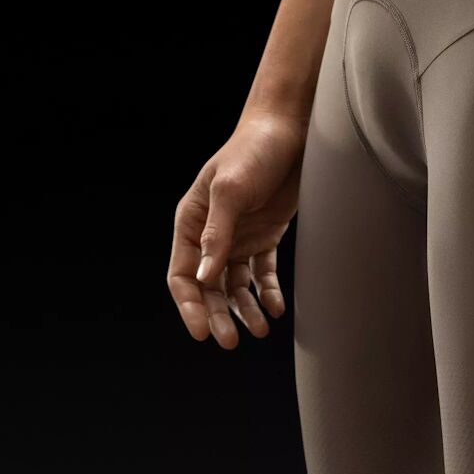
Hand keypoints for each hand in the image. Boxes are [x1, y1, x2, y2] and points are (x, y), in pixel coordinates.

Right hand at [167, 112, 306, 348]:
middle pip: (209, 286)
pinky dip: (267, 292)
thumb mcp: (231, 189)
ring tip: (260, 331)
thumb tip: (203, 276)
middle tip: (232, 342)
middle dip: (218, 315)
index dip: (189, 306)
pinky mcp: (266, 235)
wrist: (291, 131)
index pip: (182, 274)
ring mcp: (239, 236)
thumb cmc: (253, 152)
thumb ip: (217, 232)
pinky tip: (276, 309)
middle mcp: (211, 234)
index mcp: (191, 222)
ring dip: (244, 309)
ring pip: (236, 285)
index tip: (201, 333)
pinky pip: (263, 273)